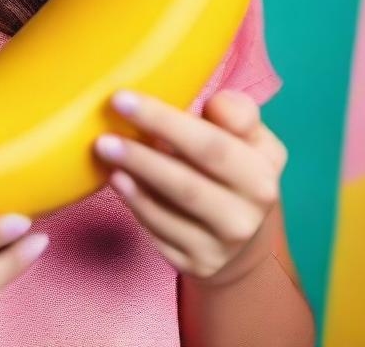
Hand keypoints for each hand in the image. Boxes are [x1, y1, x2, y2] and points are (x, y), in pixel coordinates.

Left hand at [93, 88, 286, 287]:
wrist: (247, 234)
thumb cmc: (237, 166)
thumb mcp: (251, 137)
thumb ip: (236, 112)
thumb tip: (215, 102)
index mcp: (262, 175)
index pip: (211, 146)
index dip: (164, 121)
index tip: (123, 99)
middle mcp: (245, 216)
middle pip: (186, 185)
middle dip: (141, 157)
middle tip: (103, 136)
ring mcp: (221, 246)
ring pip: (169, 214)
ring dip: (132, 182)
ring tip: (104, 153)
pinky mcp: (198, 264)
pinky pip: (159, 233)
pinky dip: (135, 205)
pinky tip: (118, 180)